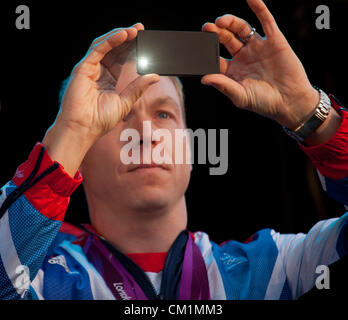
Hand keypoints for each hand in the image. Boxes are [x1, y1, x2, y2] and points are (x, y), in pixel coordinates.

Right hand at [43, 24, 159, 176]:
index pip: (123, 60)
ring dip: (120, 35)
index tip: (146, 41)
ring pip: (106, 45)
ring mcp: (90, 68)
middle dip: (129, 38)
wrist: (84, 128)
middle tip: (142, 29)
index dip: (134, 50)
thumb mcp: (125, 102)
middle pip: (115, 50)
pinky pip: (98, 49)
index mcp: (109, 80)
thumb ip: (139, 87)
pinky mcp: (83, 68)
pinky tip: (123, 34)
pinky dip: (110, 40)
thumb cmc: (101, 119)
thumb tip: (155, 76)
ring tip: (135, 30)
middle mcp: (100, 72)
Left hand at [201, 0, 319, 130]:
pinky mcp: (274, 40)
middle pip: (226, 39)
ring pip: (241, 29)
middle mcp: (244, 57)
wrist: (290, 101)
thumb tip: (203, 78)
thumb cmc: (263, 103)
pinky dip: (258, 7)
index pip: (215, 57)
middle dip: (216, 33)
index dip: (207, 52)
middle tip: (208, 28)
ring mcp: (258, 47)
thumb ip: (223, 85)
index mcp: (233, 71)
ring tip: (221, 21)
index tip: (199, 47)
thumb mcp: (240, 96)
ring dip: (231, 22)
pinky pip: (266, 20)